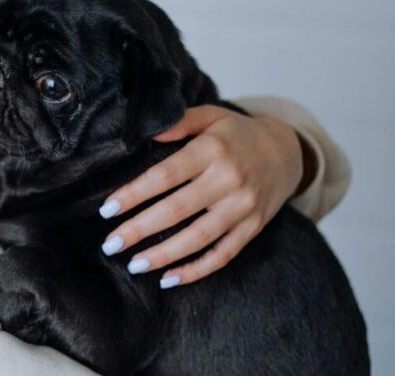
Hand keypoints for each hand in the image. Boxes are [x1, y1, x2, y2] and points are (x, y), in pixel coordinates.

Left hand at [97, 104, 302, 287]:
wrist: (287, 151)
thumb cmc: (237, 133)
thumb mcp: (211, 115)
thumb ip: (179, 122)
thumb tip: (144, 133)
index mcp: (212, 150)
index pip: (165, 175)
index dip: (134, 194)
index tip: (107, 210)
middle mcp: (229, 180)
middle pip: (177, 210)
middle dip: (140, 230)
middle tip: (110, 244)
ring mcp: (243, 207)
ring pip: (198, 238)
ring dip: (163, 255)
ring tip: (134, 264)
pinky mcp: (253, 228)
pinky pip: (223, 255)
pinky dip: (196, 270)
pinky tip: (169, 278)